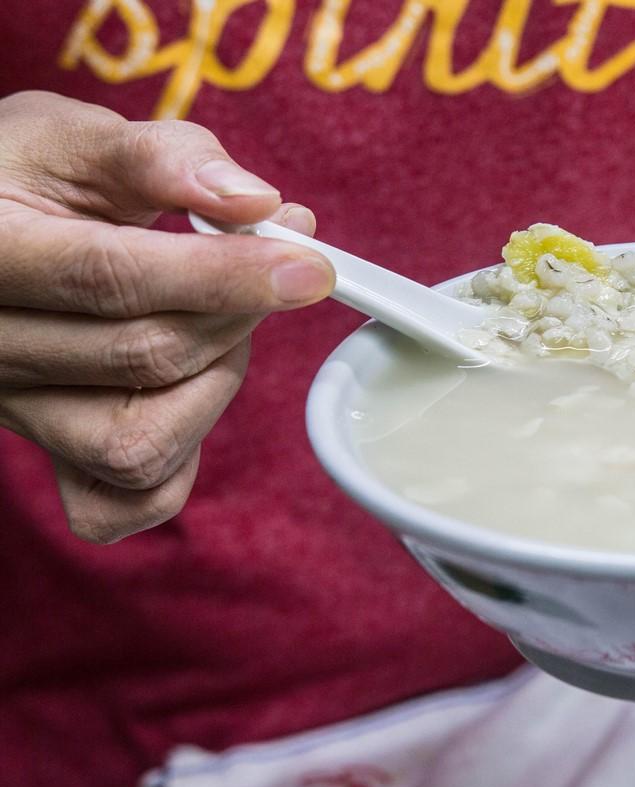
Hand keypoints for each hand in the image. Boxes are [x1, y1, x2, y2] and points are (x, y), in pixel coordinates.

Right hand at [0, 91, 333, 543]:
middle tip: (272, 267)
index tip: (308, 264)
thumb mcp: (79, 138)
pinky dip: (180, 465)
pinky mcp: (46, 456)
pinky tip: (189, 393)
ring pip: (140, 444)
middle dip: (237, 311)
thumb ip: (165, 159)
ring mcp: (12, 413)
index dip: (224, 275)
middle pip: (145, 357)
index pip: (112, 278)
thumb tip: (255, 203)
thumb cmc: (31, 176)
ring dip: (213, 382)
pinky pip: (122, 504)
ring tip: (213, 320)